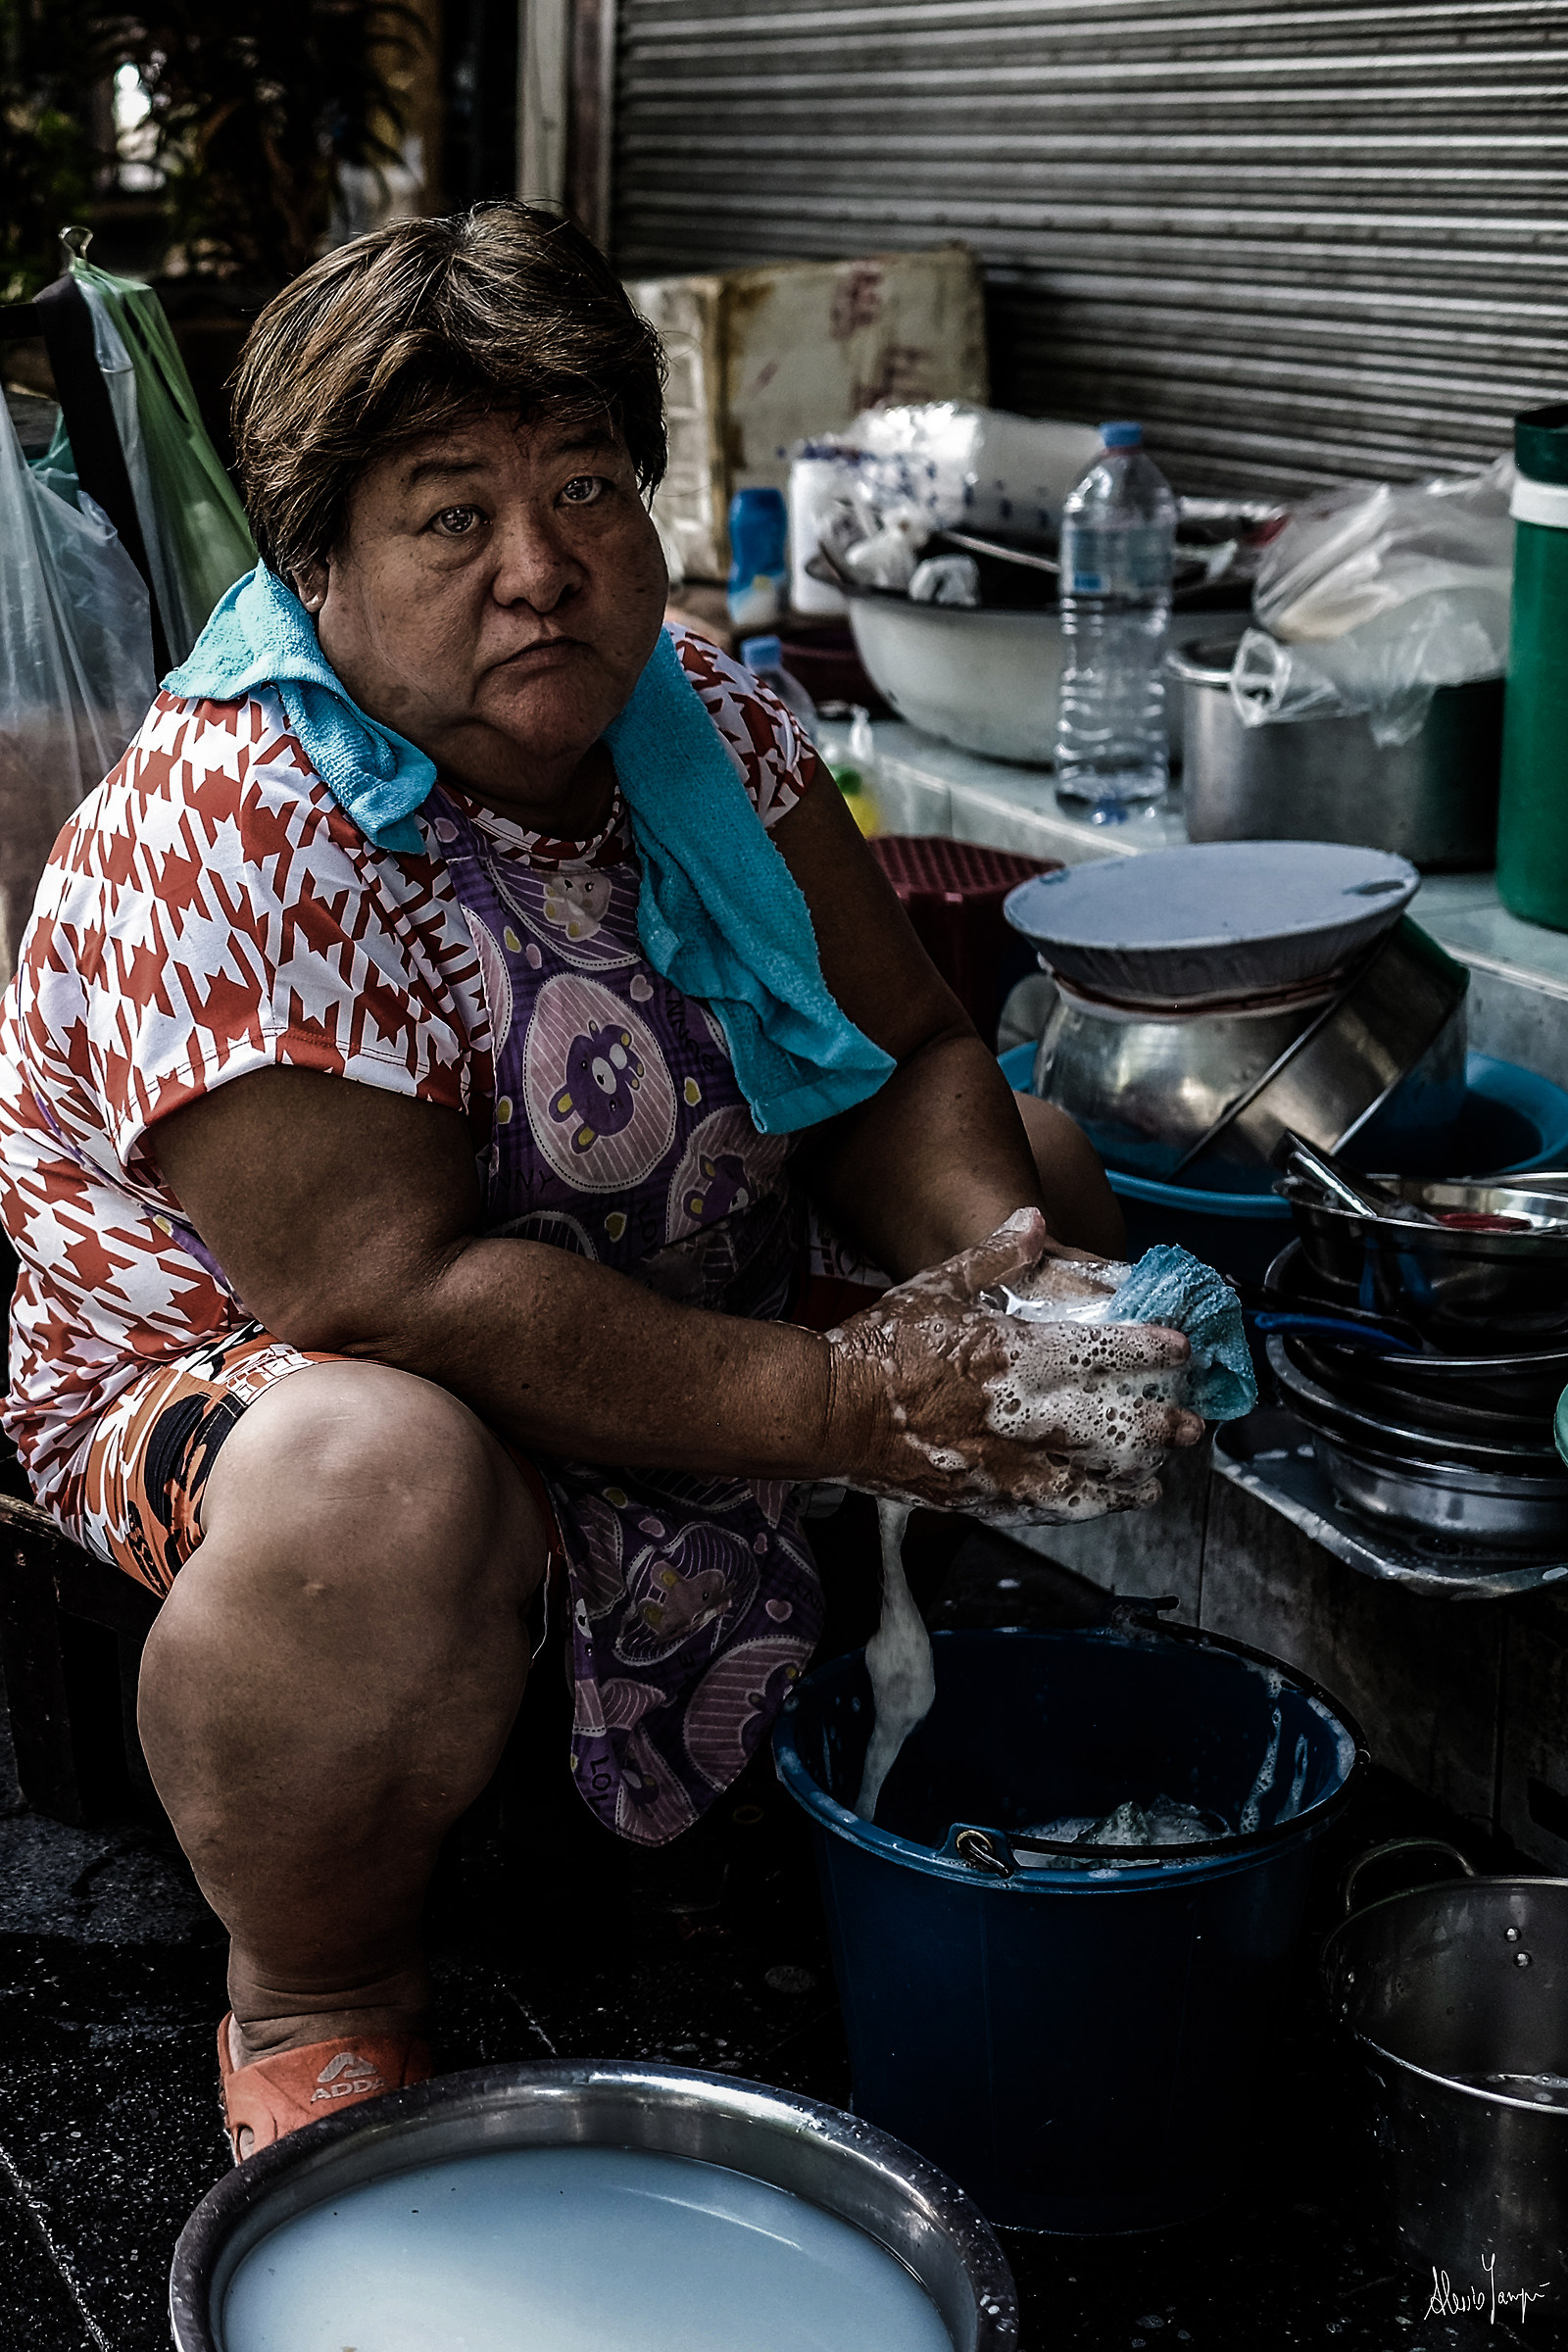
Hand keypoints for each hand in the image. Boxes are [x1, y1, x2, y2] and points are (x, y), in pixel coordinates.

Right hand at [822, 1209, 1203, 1522]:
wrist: (828, 1410)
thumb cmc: (881, 1345)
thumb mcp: (938, 1284)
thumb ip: (995, 1254)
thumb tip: (1034, 1220)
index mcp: (1012, 1355)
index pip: (1100, 1351)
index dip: (1147, 1350)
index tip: (1180, 1350)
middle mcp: (1017, 1413)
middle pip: (1110, 1425)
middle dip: (1159, 1427)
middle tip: (1191, 1425)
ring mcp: (1001, 1463)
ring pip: (1087, 1479)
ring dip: (1129, 1480)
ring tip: (1157, 1480)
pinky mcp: (980, 1497)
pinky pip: (1045, 1510)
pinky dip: (1081, 1509)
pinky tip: (1100, 1507)